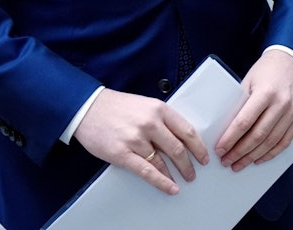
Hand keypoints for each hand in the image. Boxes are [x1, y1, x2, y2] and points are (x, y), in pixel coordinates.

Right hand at [73, 89, 208, 194]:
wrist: (88, 108)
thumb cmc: (117, 106)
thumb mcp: (146, 105)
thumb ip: (162, 120)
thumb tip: (179, 139)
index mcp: (159, 109)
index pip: (187, 130)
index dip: (198, 147)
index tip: (203, 156)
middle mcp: (150, 123)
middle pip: (178, 148)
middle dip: (189, 164)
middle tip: (194, 172)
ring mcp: (136, 139)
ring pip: (163, 162)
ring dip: (175, 174)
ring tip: (181, 180)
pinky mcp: (122, 154)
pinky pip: (147, 172)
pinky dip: (161, 182)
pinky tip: (170, 187)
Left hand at [215, 49, 292, 171]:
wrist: (291, 60)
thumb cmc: (267, 70)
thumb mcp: (248, 81)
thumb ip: (240, 104)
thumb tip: (225, 129)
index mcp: (266, 92)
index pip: (245, 122)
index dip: (231, 138)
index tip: (220, 149)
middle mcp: (281, 103)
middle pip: (258, 135)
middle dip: (240, 152)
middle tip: (227, 161)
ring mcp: (292, 112)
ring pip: (271, 142)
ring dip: (254, 156)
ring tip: (240, 164)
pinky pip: (285, 141)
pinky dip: (271, 153)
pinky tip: (259, 159)